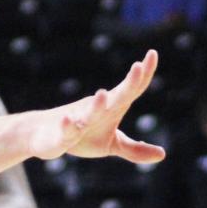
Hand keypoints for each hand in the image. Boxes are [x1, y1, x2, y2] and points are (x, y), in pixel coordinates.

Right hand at [23, 51, 164, 163]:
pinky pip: (66, 130)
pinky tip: (69, 120)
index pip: (132, 89)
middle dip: (128, 83)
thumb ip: (135, 149)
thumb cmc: (82, 136)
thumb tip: (162, 155)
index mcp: (112, 107)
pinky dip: (68, 125)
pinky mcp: (63, 135)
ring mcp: (79, 120)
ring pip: (90, 112)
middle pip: (117, 96)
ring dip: (97, 104)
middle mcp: (97, 109)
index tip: (152, 53)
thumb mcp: (111, 144)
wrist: (44, 135)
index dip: (144, 73)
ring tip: (103, 94)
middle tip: (138, 66)